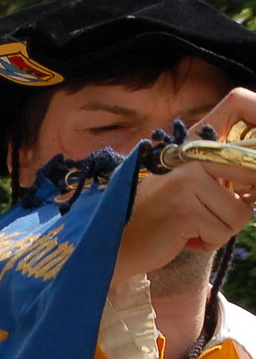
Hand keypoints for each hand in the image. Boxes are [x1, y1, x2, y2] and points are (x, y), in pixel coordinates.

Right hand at [116, 89, 255, 281]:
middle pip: (253, 174)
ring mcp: (186, 181)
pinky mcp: (184, 209)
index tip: (248, 170)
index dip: (254, 137)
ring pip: (241, 213)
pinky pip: (223, 231)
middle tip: (211, 215)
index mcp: (195, 145)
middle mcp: (191, 155)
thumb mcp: (192, 186)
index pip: (240, 115)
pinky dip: (208, 242)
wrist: (116, 244)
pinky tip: (182, 237)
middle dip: (240, 205)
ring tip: (190, 227)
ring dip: (220, 229)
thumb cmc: (160, 218)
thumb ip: (225, 174)